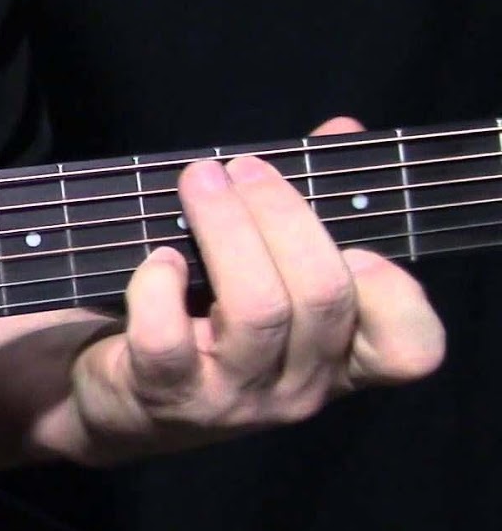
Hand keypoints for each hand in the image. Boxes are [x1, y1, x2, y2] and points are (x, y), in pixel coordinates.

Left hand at [62, 117, 445, 463]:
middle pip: (323, 295)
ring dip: (226, 228)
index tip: (356, 244)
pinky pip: (169, 336)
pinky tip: (159, 259)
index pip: (410, 350)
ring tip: (199, 182)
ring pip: (257, 308)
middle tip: (243, 168)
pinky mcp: (167, 396)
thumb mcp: (265, 276)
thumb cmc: (203, 324)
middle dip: (283, 214)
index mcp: (340, 359)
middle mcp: (298, 388)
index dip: (396, 294)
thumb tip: (340, 130)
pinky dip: (159, 285)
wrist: (120, 400)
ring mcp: (234, 398)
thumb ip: (308, 208)